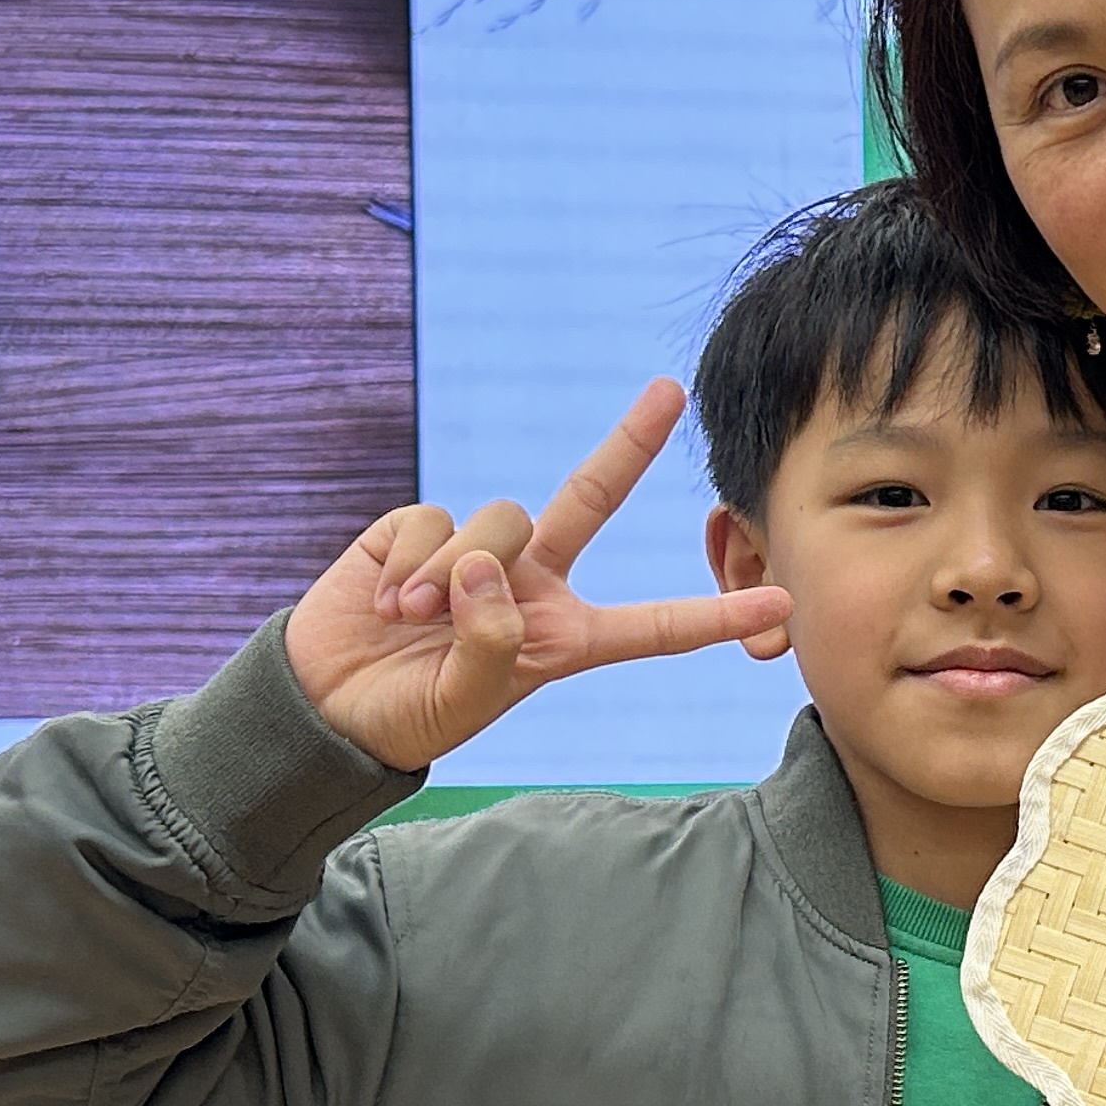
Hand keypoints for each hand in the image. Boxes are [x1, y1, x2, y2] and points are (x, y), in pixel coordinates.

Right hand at [282, 381, 793, 770]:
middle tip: (670, 390)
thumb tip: (487, 567)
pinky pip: (435, 522)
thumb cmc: (407, 714)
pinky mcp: (417, 530)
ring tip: (412, 621)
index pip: (650, 626)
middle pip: (589, 498)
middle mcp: (529, 583)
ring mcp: (476, 551)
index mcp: (561, 637)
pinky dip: (413, 563)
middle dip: (628, 442)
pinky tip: (388, 601)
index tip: (779, 602)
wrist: (325, 703)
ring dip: (456, 575)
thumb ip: (490, 642)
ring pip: (501, 521)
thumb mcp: (464, 701)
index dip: (712, 616)